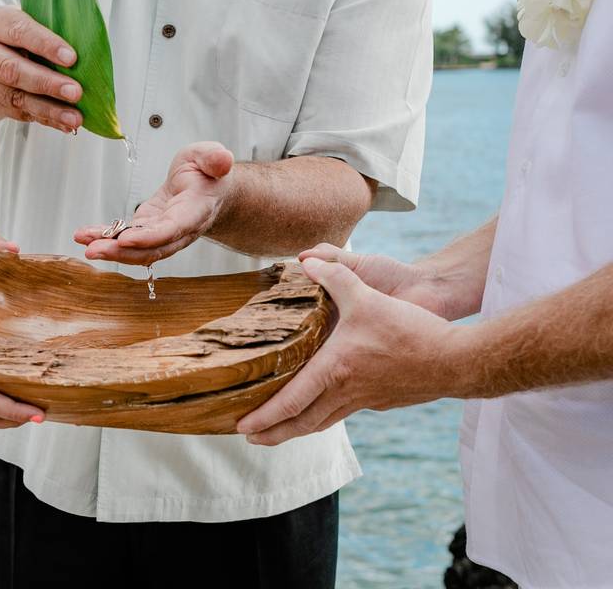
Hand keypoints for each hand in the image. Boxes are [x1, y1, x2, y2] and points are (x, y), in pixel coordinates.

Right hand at [0, 6, 82, 131]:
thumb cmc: (18, 33)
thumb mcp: (30, 21)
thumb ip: (51, 32)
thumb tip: (88, 53)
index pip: (19, 32)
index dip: (46, 45)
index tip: (72, 58)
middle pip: (11, 70)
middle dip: (46, 83)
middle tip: (75, 92)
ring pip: (15, 98)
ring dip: (48, 109)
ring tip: (74, 117)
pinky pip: (19, 114)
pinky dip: (45, 119)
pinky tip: (65, 123)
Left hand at [74, 142, 234, 264]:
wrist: (209, 190)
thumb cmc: (208, 174)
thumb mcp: (211, 156)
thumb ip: (214, 158)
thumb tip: (222, 160)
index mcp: (195, 212)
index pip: (172, 229)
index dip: (150, 237)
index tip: (127, 239)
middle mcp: (178, 230)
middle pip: (151, 248)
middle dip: (121, 252)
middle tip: (94, 250)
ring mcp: (161, 234)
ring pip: (137, 249)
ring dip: (110, 249)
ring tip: (85, 243)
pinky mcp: (147, 230)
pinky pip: (127, 239)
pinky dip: (106, 238)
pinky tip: (86, 236)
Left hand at [236, 257, 468, 445]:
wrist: (456, 361)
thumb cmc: (410, 331)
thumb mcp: (367, 296)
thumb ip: (335, 276)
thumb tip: (307, 261)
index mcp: (335, 370)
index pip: (290, 401)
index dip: (264, 417)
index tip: (242, 427)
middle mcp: (345, 391)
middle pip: (300, 423)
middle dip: (272, 433)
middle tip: (249, 437)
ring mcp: (363, 400)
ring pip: (321, 422)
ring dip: (295, 429)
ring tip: (277, 432)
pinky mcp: (378, 400)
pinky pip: (341, 412)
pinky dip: (322, 416)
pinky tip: (320, 408)